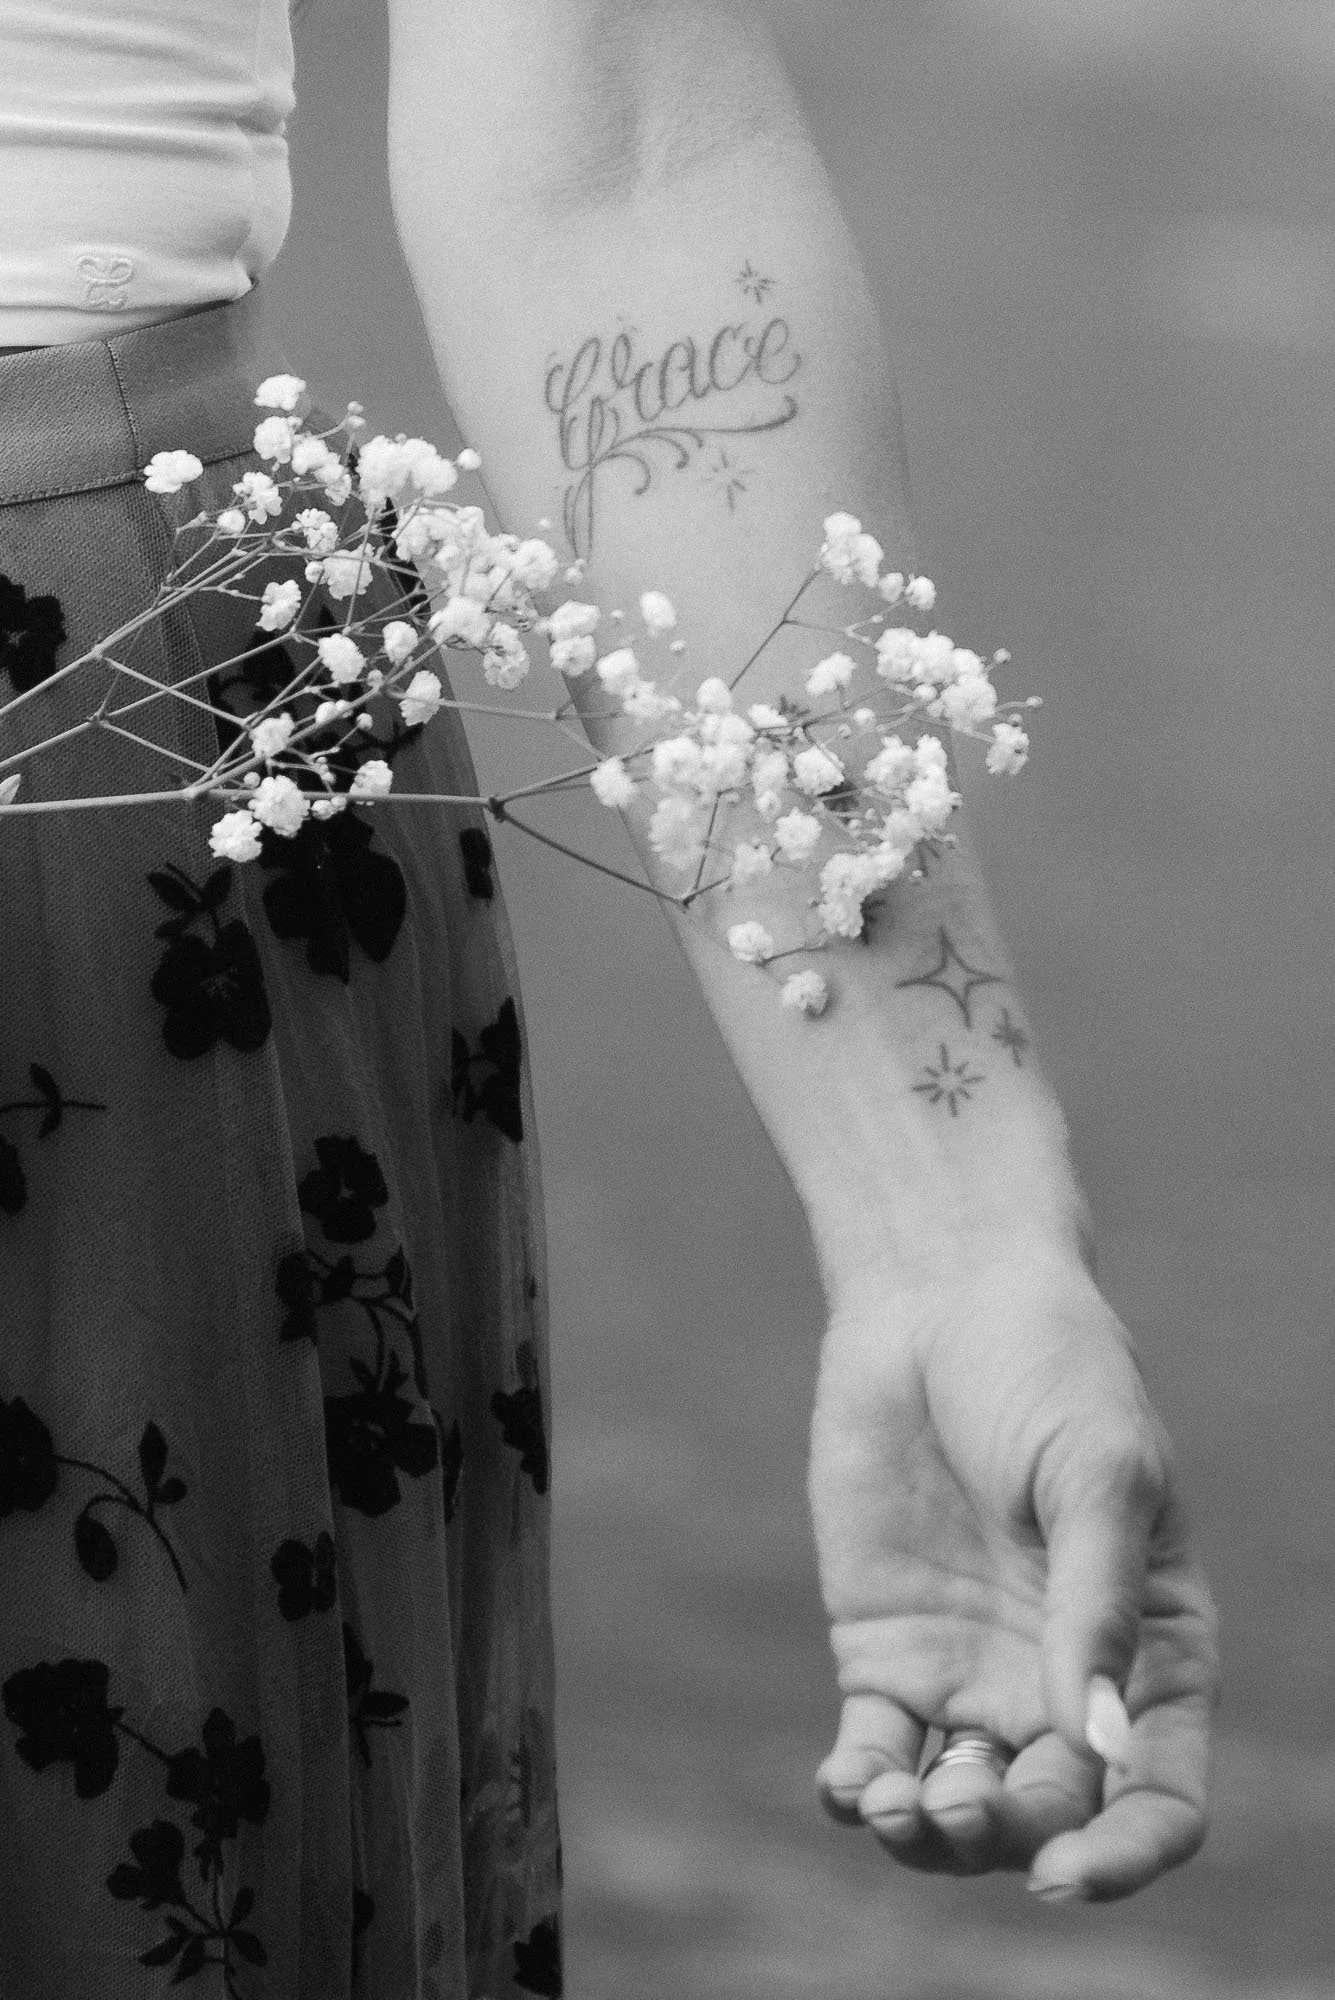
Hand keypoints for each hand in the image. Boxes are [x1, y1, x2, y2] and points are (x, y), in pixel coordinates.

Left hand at [808, 1251, 1218, 1899]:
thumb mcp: (1097, 1473)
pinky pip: (878, 1751)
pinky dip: (859, 1789)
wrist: (940, 1298)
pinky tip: (843, 1790)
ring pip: (958, 1805)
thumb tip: (1098, 1743)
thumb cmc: (1049, 1369)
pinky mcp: (886, 1650)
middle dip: (1007, 1838)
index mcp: (1156, 1651)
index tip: (1062, 1874)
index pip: (1159, 1792)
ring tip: (888, 1809)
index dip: (1123, 1853)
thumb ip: (1097, 1605)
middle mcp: (1066, 1682)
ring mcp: (973, 1671)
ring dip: (927, 1837)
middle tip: (955, 1811)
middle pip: (1049, 1812)